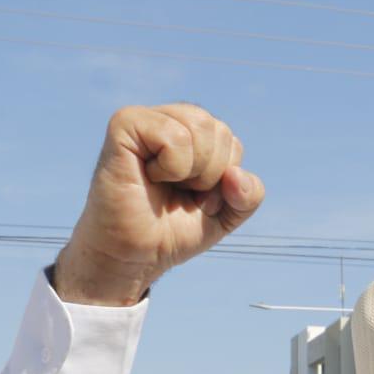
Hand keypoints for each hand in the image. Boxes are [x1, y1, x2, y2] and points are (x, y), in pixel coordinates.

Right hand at [55, 104, 264, 306]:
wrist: (133, 254)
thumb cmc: (172, 231)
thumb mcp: (225, 216)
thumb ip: (248, 196)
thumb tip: (237, 174)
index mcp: (193, 136)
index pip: (232, 143)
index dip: (222, 181)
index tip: (194, 199)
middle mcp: (171, 120)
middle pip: (220, 131)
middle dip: (210, 175)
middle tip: (179, 193)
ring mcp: (147, 119)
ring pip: (201, 126)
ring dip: (192, 170)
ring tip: (165, 183)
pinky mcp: (125, 123)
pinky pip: (174, 136)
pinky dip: (172, 167)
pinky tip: (148, 175)